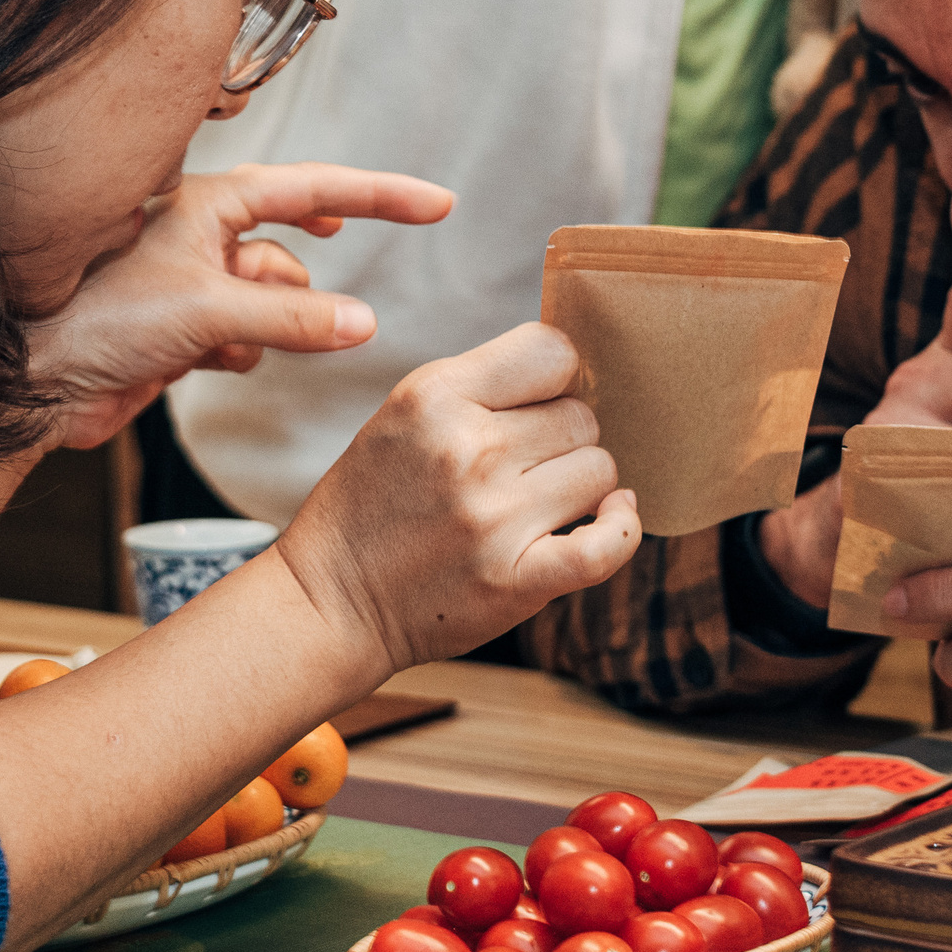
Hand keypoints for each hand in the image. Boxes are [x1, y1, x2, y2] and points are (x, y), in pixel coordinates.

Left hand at [24, 163, 453, 451]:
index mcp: (208, 202)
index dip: (382, 195)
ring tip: (222, 343)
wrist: (27, 385)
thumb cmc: (92, 320)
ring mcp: (195, 281)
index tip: (437, 202)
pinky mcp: (185, 328)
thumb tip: (365, 322)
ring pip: (275, 303)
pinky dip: (240, 352)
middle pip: (296, 253)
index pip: (317, 188)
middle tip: (353, 312)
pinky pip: (248, 338)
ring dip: (268, 329)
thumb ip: (293, 319)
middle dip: (308, 289)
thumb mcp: (208, 312)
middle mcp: (203, 233)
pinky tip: (197, 362)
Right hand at [277, 322, 642, 673]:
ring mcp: (494, 518)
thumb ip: (482, 386)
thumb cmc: (374, 503)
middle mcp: (468, 450)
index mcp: (435, 395)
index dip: (556, 378)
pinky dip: (621, 530)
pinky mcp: (515, 580)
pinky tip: (611, 517)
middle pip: (581, 417)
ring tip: (534, 502)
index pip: (552, 351)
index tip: (540, 403)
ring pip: (600, 472)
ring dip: (579, 487)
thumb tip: (576, 373)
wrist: (330, 600)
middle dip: (560, 440)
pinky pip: (608, 544)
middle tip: (520, 467)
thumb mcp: (405, 414)